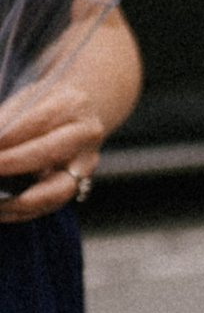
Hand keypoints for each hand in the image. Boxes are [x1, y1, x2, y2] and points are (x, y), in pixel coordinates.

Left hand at [0, 83, 106, 222]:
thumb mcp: (27, 100)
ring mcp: (85, 163)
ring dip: (17, 200)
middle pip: (48, 152)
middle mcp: (85, 134)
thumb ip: (6, 120)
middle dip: (11, 164)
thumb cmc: (47, 106)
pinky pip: (51, 205)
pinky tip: (1, 208)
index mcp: (72, 105)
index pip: (38, 122)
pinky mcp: (80, 184)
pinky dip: (21, 212)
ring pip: (57, 189)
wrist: (83, 113)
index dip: (7, 137)